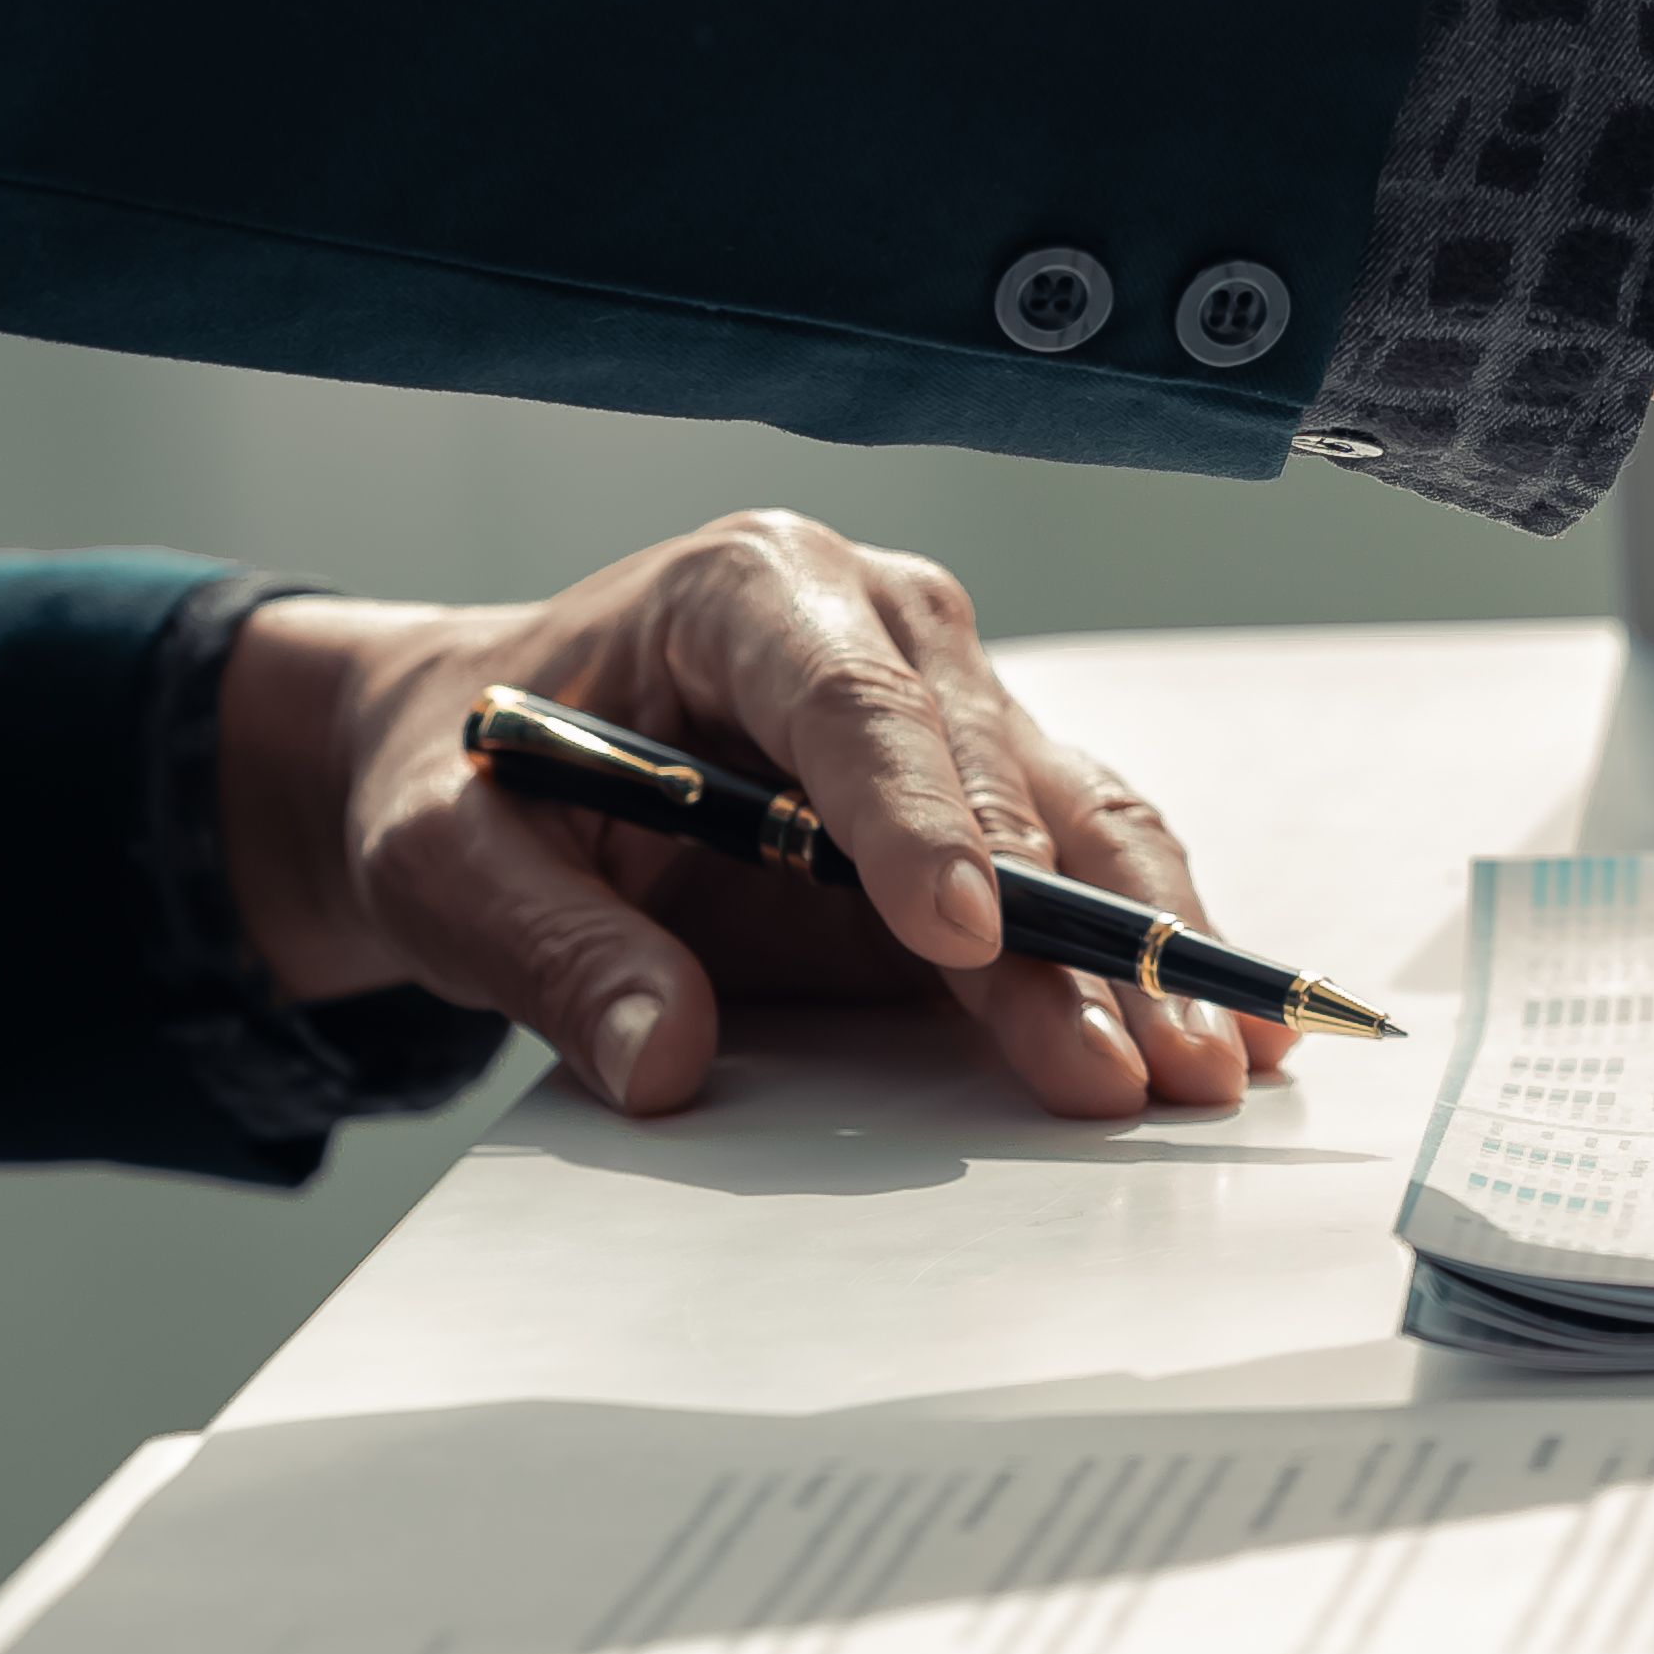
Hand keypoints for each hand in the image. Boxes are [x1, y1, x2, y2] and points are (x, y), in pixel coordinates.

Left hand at [217, 509, 1283, 1120]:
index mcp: (743, 588)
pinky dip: (1145, 945)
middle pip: (992, 773)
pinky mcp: (980, 783)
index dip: (918, 821)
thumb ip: (547, 950)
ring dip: (1140, 949)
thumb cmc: (460, 785)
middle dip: (1063, 929)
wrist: (478, 758)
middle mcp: (877, 617)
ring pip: (1075, 814)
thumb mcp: (441, 862)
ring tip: (1208, 1065)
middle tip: (1121, 1061)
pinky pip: (1084, 857)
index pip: (852, 702)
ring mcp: (948, 695)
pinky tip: (1212, 1025)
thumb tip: (666, 1063)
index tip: (963, 938)